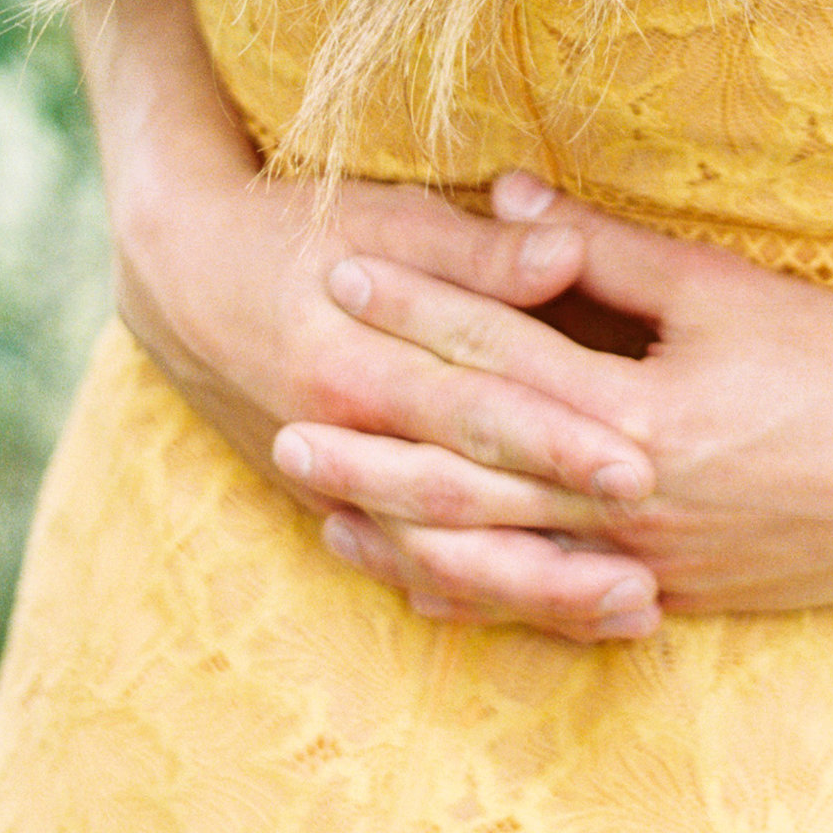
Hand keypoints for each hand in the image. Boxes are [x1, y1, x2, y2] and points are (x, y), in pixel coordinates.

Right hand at [112, 145, 670, 643]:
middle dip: (559, 545)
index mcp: (361, 357)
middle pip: (464, 503)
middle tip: (652, 578)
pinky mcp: (329, 503)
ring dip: (535, 590)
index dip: (559, 439)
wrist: (180, 270)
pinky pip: (406, 565)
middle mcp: (343, 434)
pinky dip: (475, 596)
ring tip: (632, 611)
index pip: (476, 405)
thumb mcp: (389, 217)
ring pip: (439, 556)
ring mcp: (333, 481)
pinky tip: (546, 615)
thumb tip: (569, 252)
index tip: (642, 466)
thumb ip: (481, 250)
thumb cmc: (303, 226)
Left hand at [285, 184, 832, 621]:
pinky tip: (422, 586)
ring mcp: (646, 564)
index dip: (416, 311)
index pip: (500, 356)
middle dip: (374, 444)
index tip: (340, 273)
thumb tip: (512, 197)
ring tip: (323, 510)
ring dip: (404, 533)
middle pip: (472, 473)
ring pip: (497, 557)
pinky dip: (479, 595)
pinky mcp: (667, 598)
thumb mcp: (726, 291)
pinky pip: (549, 606)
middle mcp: (630, 502)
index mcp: (642, 414)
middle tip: (283, 417)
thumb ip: (610, 252)